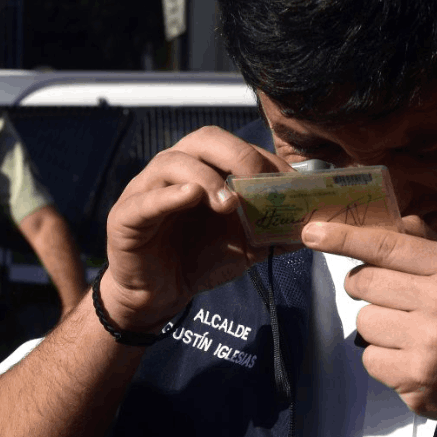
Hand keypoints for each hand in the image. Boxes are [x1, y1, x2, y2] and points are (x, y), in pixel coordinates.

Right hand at [101, 126, 295, 331]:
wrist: (157, 296)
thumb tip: (311, 227)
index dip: (263, 158)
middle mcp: (173, 171)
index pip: (233, 148)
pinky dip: (169, 196)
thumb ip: (271, 232)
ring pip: (172, 163)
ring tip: (228, 204)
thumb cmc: (196, 260)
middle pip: (202, 140)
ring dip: (206, 178)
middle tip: (258, 180)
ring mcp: (145, 190)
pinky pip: (146, 200)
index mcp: (201, 170)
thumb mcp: (242, 246)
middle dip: (236, 155)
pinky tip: (191, 197)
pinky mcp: (125, 217)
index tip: (289, 181)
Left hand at [301, 218, 436, 432]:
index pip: (385, 245)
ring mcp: (429, 341)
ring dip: (377, 328)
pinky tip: (410, 359)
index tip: (312, 233)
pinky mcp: (414, 376)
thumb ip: (421, 243)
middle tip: (392, 301)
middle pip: (363, 282)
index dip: (343, 238)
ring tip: (410, 335)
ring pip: (363, 321)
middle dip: (365, 289)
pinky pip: (368, 356)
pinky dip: (382, 358)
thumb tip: (379, 221)